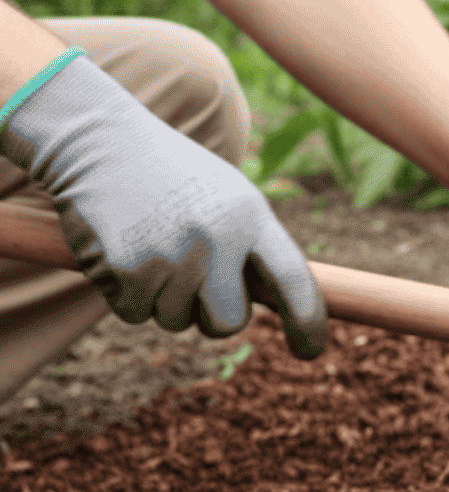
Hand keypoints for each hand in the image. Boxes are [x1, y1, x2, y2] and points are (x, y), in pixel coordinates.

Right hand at [0, 52, 326, 356]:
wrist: (97, 140)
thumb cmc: (174, 175)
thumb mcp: (229, 197)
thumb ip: (254, 247)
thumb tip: (283, 307)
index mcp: (250, 216)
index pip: (295, 280)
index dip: (308, 322)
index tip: (309, 351)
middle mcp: (216, 238)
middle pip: (228, 322)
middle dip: (212, 317)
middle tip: (195, 284)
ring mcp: (170, 255)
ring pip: (176, 321)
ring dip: (163, 300)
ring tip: (152, 247)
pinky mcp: (126, 269)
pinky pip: (136, 314)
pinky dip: (128, 295)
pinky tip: (124, 251)